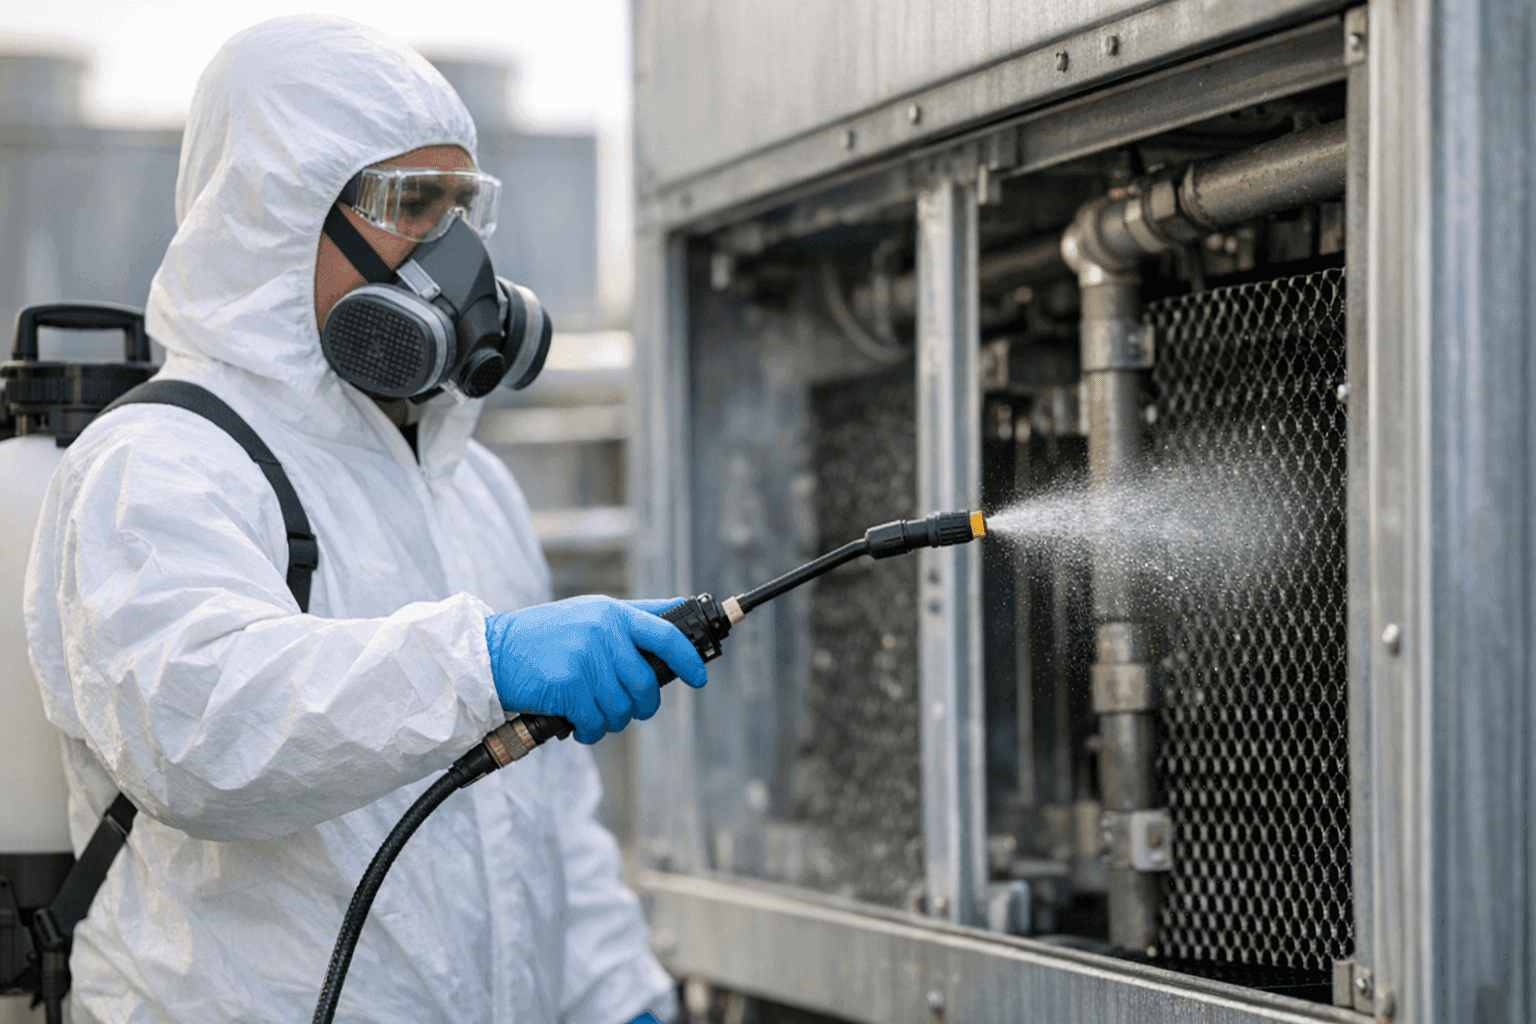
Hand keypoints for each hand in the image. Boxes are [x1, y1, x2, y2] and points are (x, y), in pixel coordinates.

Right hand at [483, 595, 707, 743]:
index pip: (667, 634)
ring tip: (595, 714)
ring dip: (612, 721)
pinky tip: (580, 725)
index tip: (699, 678)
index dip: (689, 659)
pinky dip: (591, 731)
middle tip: (632, 710)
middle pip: (646, 683)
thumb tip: (677, 619)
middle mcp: (603, 632)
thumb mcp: (588, 614)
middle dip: (643, 706)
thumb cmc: (544, 636)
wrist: (491, 651)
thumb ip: (630, 619)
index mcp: (612, 612)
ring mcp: (586, 658)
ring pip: (623, 707)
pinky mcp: (568, 685)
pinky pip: (596, 722)